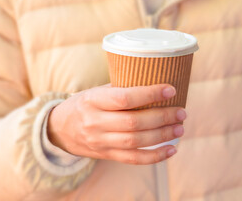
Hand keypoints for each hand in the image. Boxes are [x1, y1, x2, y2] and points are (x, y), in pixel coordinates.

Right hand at [47, 84, 186, 164]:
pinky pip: (133, 159)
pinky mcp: (106, 155)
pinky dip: (154, 156)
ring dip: (162, 136)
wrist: (59, 129)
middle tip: (181, 112)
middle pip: (134, 123)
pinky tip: (171, 149)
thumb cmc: (84, 104)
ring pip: (135, 141)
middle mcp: (95, 122)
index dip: (150, 94)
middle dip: (162, 117)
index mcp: (93, 100)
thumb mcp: (96, 91)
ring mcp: (100, 141)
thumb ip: (121, 89)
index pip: (124, 98)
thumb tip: (155, 82)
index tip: (171, 89)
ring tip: (179, 129)